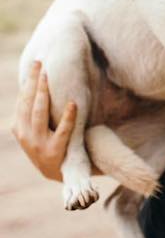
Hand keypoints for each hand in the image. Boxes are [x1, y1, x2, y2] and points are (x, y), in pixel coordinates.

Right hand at [11, 61, 76, 181]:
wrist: (60, 174)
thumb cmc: (50, 145)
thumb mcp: (35, 131)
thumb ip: (34, 113)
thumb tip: (39, 85)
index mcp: (19, 128)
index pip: (23, 99)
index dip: (29, 81)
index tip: (36, 63)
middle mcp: (25, 135)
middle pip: (29, 103)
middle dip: (34, 82)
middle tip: (41, 63)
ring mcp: (38, 144)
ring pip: (39, 113)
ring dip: (44, 93)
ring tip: (49, 76)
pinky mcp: (55, 152)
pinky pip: (63, 131)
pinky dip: (68, 117)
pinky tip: (73, 103)